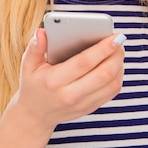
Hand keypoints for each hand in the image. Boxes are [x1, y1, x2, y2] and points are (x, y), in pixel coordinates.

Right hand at [10, 28, 125, 132]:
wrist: (35, 115)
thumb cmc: (33, 84)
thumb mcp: (28, 65)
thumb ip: (35, 48)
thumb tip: (42, 32)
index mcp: (54, 81)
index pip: (84, 63)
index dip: (102, 49)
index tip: (115, 36)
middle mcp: (70, 95)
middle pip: (103, 74)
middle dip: (116, 55)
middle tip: (120, 39)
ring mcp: (82, 104)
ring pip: (111, 84)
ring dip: (119, 65)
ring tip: (118, 50)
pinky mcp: (90, 108)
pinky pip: (111, 92)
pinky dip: (118, 76)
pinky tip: (115, 64)